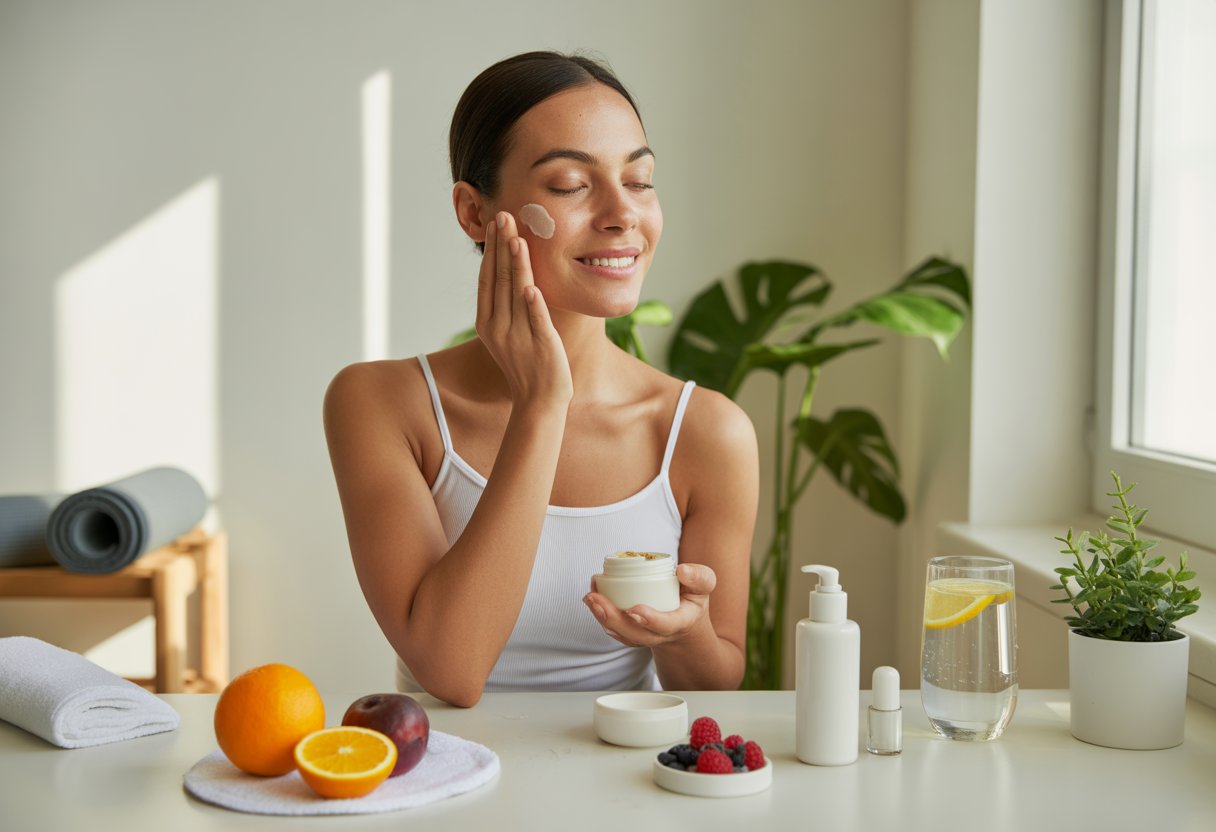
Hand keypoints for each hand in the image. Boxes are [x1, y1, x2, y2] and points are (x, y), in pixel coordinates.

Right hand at [475, 211, 572, 406]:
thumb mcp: (509, 332)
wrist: (538, 401)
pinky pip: (535, 320)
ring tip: (517, 238)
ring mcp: (518, 336)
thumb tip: (509, 276)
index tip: (496, 224)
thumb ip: (506, 306)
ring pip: (515, 293)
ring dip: (516, 265)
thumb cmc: (527, 364)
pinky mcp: (540, 344)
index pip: (487, 279)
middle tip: (505, 217)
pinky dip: (533, 304)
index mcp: (487, 323)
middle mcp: (498, 327)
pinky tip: (531, 287)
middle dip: (502, 246)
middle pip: (499, 279)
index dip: (491, 251)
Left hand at [583, 563, 716, 647]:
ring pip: (622, 635)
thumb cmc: (692, 598)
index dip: (650, 619)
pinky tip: (592, 600)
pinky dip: (601, 617)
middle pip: (636, 635)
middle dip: (615, 619)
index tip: (634, 609)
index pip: (666, 625)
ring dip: (603, 618)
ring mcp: (645, 637)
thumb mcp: (704, 585)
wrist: (685, 621)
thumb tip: (682, 570)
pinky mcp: (632, 635)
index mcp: (681, 622)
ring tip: (590, 598)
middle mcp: (661, 635)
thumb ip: (700, 577)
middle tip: (597, 599)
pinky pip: (616, 631)